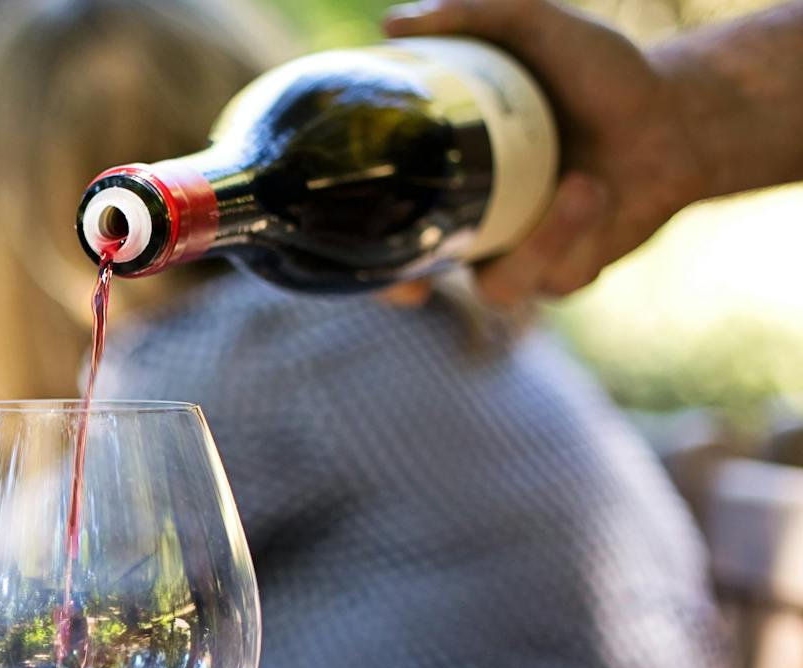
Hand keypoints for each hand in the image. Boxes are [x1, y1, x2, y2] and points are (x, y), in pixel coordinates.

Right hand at [381, 0, 706, 306]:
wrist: (681, 113)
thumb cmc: (602, 74)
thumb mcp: (537, 29)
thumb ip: (473, 15)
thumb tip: (391, 25)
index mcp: (446, 179)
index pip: (379, 221)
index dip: (349, 244)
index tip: (337, 242)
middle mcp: (472, 225)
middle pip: (416, 279)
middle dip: (406, 290)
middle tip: (412, 289)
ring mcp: (520, 255)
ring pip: (498, 284)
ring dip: (537, 242)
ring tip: (580, 185)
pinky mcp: (567, 273)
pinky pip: (554, 276)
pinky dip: (572, 234)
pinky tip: (594, 192)